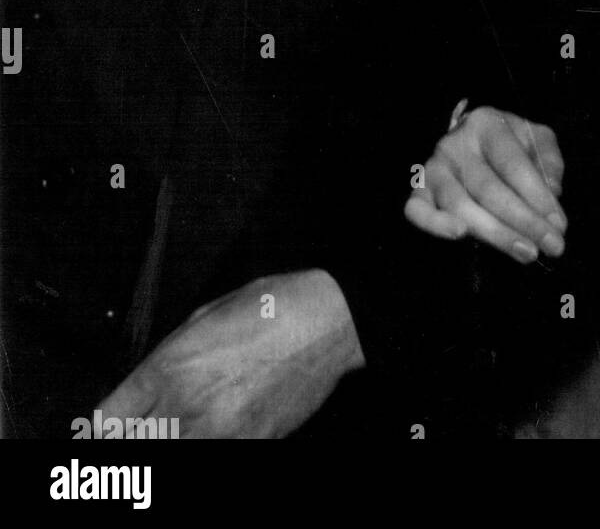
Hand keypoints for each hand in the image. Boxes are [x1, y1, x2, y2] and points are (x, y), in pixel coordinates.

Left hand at [100, 269, 364, 438]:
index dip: (99, 430)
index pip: (105, 421)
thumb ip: (167, 358)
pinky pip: (209, 459)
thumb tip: (143, 392)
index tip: (103, 431)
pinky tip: (210, 432)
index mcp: (170, 366)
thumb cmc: (275, 308)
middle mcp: (188, 406)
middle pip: (131, 448)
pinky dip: (203, 446)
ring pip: (166, 460)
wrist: (330, 320)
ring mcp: (220, 433)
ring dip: (166, 445)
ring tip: (181, 430)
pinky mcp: (250, 446)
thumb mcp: (204, 316)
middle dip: (131, 440)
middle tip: (146, 428)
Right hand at [404, 106, 566, 264]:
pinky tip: (460, 236)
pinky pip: (417, 211)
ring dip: (495, 233)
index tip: (559, 225)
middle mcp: (455, 143)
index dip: (538, 196)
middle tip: (551, 246)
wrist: (470, 140)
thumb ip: (548, 162)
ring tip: (526, 252)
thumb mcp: (535, 140)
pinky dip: (435, 225)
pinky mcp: (418, 191)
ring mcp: (433, 167)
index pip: (513, 163)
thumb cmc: (509, 145)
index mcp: (487, 123)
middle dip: (523, 221)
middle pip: (488, 188)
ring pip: (459, 205)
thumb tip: (552, 193)